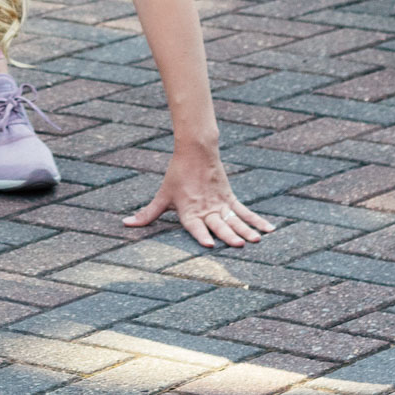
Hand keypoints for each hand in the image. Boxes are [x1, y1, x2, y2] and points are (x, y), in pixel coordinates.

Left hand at [123, 147, 275, 248]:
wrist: (195, 149)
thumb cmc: (177, 175)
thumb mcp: (162, 196)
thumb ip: (147, 214)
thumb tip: (125, 223)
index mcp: (189, 211)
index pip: (195, 226)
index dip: (202, 235)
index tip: (209, 245)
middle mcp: (206, 209)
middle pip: (220, 225)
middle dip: (229, 236)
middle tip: (240, 245)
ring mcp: (220, 204)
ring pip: (235, 219)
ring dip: (247, 230)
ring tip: (257, 240)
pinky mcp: (229, 198)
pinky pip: (246, 211)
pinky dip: (258, 220)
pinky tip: (269, 229)